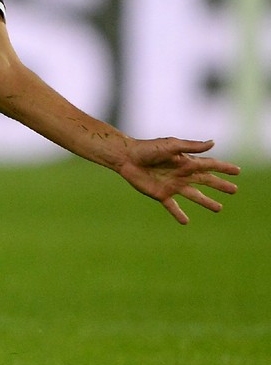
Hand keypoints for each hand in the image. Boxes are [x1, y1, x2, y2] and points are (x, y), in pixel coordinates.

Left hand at [115, 137, 239, 223]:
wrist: (126, 158)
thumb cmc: (148, 148)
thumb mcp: (170, 145)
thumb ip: (191, 146)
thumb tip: (213, 143)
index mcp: (186, 162)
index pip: (210, 165)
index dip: (224, 168)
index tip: (237, 171)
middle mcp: (182, 174)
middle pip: (206, 181)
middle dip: (220, 185)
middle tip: (234, 190)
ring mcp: (172, 185)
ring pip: (194, 196)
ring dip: (206, 202)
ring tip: (219, 209)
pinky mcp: (161, 194)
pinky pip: (172, 207)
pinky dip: (179, 214)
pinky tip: (186, 222)